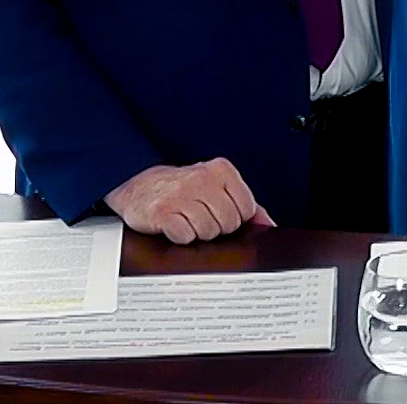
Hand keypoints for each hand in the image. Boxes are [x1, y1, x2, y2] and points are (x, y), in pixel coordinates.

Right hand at [105, 158, 275, 243]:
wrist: (138, 186)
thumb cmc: (182, 189)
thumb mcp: (216, 187)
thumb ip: (245, 203)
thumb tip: (267, 224)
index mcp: (221, 169)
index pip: (247, 210)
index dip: (234, 218)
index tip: (218, 211)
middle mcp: (202, 179)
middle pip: (229, 223)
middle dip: (217, 227)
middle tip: (200, 216)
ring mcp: (181, 194)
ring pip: (209, 232)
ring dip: (198, 233)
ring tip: (186, 219)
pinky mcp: (162, 212)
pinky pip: (186, 237)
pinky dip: (181, 237)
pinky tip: (174, 225)